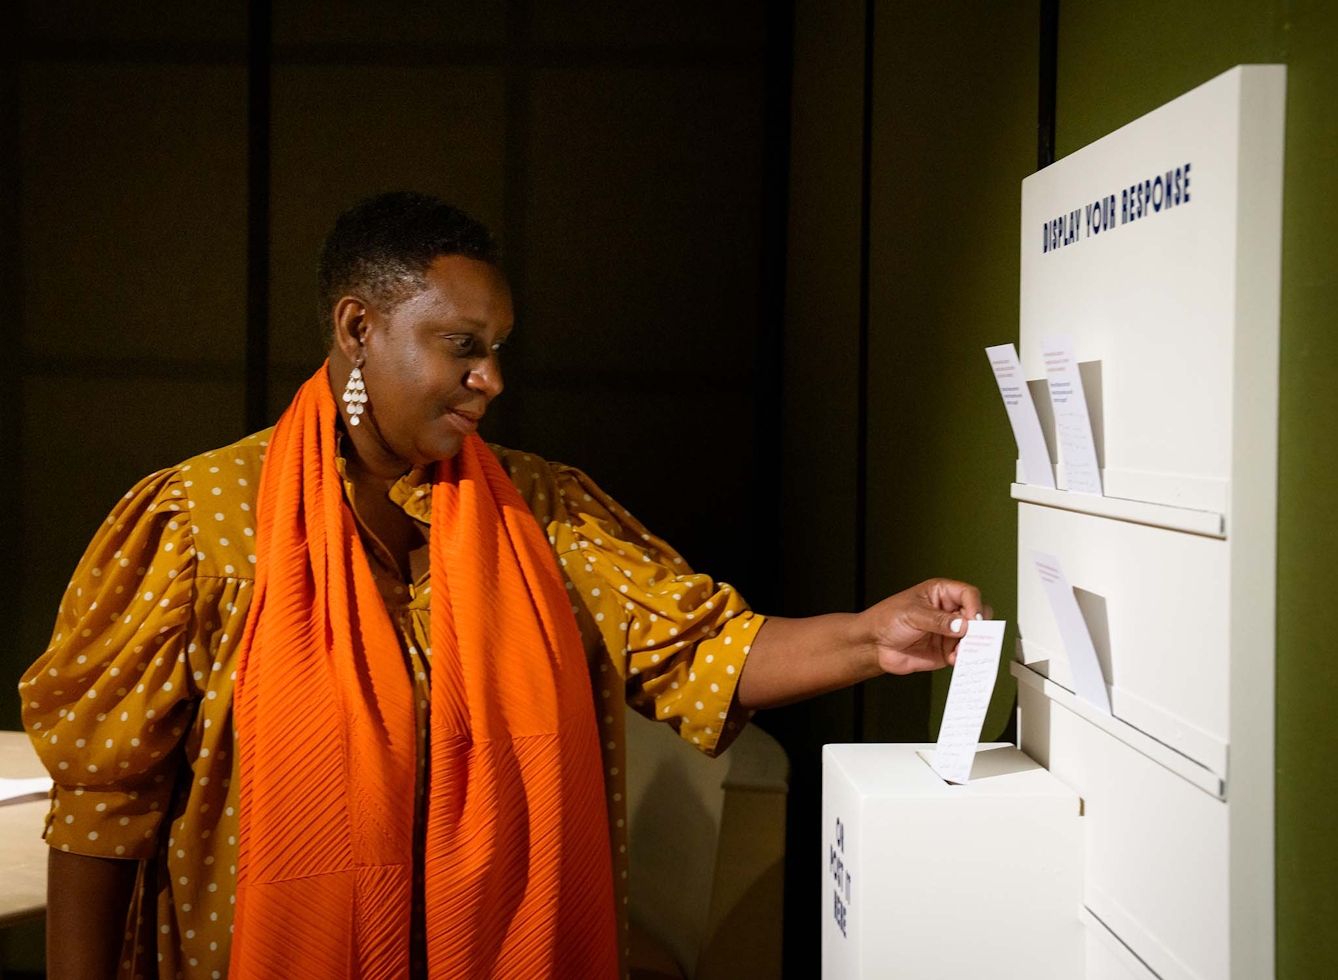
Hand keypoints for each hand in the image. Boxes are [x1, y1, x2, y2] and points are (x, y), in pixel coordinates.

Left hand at [860, 578, 992, 674]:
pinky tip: (956, 659)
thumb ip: (938, 620)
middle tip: (972, 636)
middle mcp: (949, 611)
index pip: (968, 594)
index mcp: (941, 593)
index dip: (975, 606)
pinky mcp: (947, 650)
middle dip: (979, 627)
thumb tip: (963, 625)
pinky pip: (964, 654)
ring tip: (962, 651)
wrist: (875, 645)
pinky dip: (964, 658)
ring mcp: (950, 632)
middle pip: (978, 615)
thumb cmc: (887, 620)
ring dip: (973, 645)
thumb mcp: (912, 614)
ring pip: (975, 637)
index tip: (973, 620)